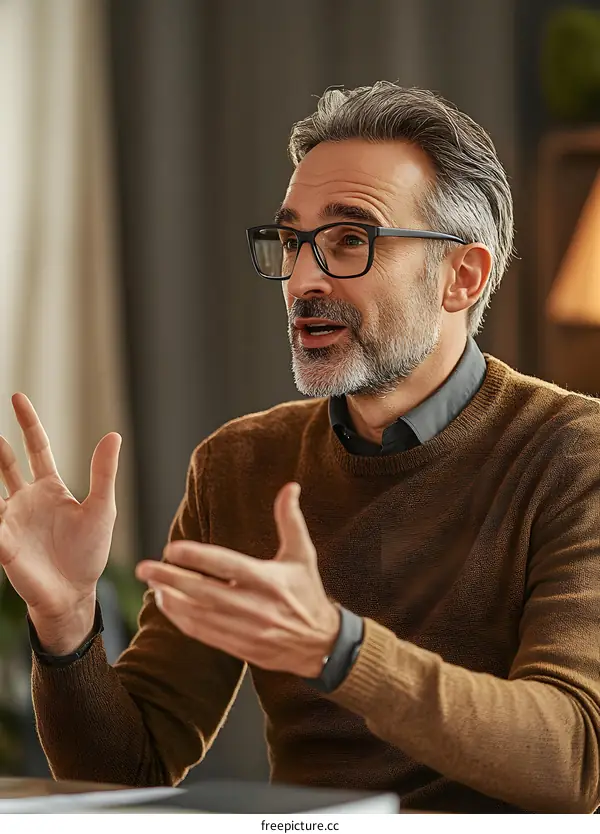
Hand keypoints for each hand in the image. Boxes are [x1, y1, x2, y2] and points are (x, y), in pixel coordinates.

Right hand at [0, 393, 121, 650]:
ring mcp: (11, 521)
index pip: (36, 448)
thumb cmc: (89, 553)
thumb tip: (113, 435)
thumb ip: (103, 473)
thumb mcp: (101, 509)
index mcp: (51, 489)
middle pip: (6, 465)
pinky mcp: (3, 544)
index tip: (17, 397)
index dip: (28, 423)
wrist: (75, 593)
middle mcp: (27, 500)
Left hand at [136, 482, 339, 677]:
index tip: (171, 548)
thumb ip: (290, 520)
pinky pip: (202, 633)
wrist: (320, 643)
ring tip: (152, 584)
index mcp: (267, 580)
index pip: (226, 566)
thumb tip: (291, 486)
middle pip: (203, 592)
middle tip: (144, 568)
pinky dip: (180, 619)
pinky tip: (167, 604)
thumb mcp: (303, 554)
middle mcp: (254, 606)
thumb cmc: (307, 592)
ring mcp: (244, 630)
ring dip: (171, 600)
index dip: (197, 558)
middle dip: (170, 579)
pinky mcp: (238, 647)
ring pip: (198, 615)